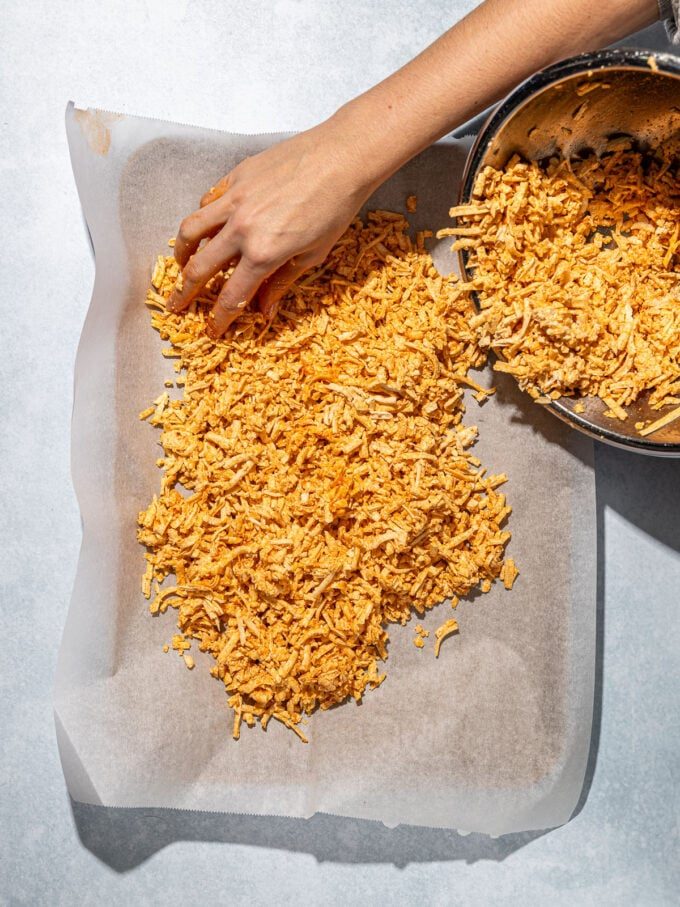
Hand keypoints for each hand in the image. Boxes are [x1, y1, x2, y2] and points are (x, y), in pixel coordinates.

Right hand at [167, 120, 372, 335]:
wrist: (342, 158)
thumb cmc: (336, 208)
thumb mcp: (313, 255)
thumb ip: (282, 282)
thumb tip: (264, 310)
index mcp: (263, 254)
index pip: (232, 296)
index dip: (219, 318)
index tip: (211, 330)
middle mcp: (242, 228)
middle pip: (199, 268)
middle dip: (184, 292)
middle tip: (175, 305)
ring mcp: (234, 200)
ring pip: (190, 230)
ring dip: (181, 253)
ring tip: (180, 265)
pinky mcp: (236, 177)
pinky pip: (208, 200)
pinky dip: (202, 217)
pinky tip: (206, 225)